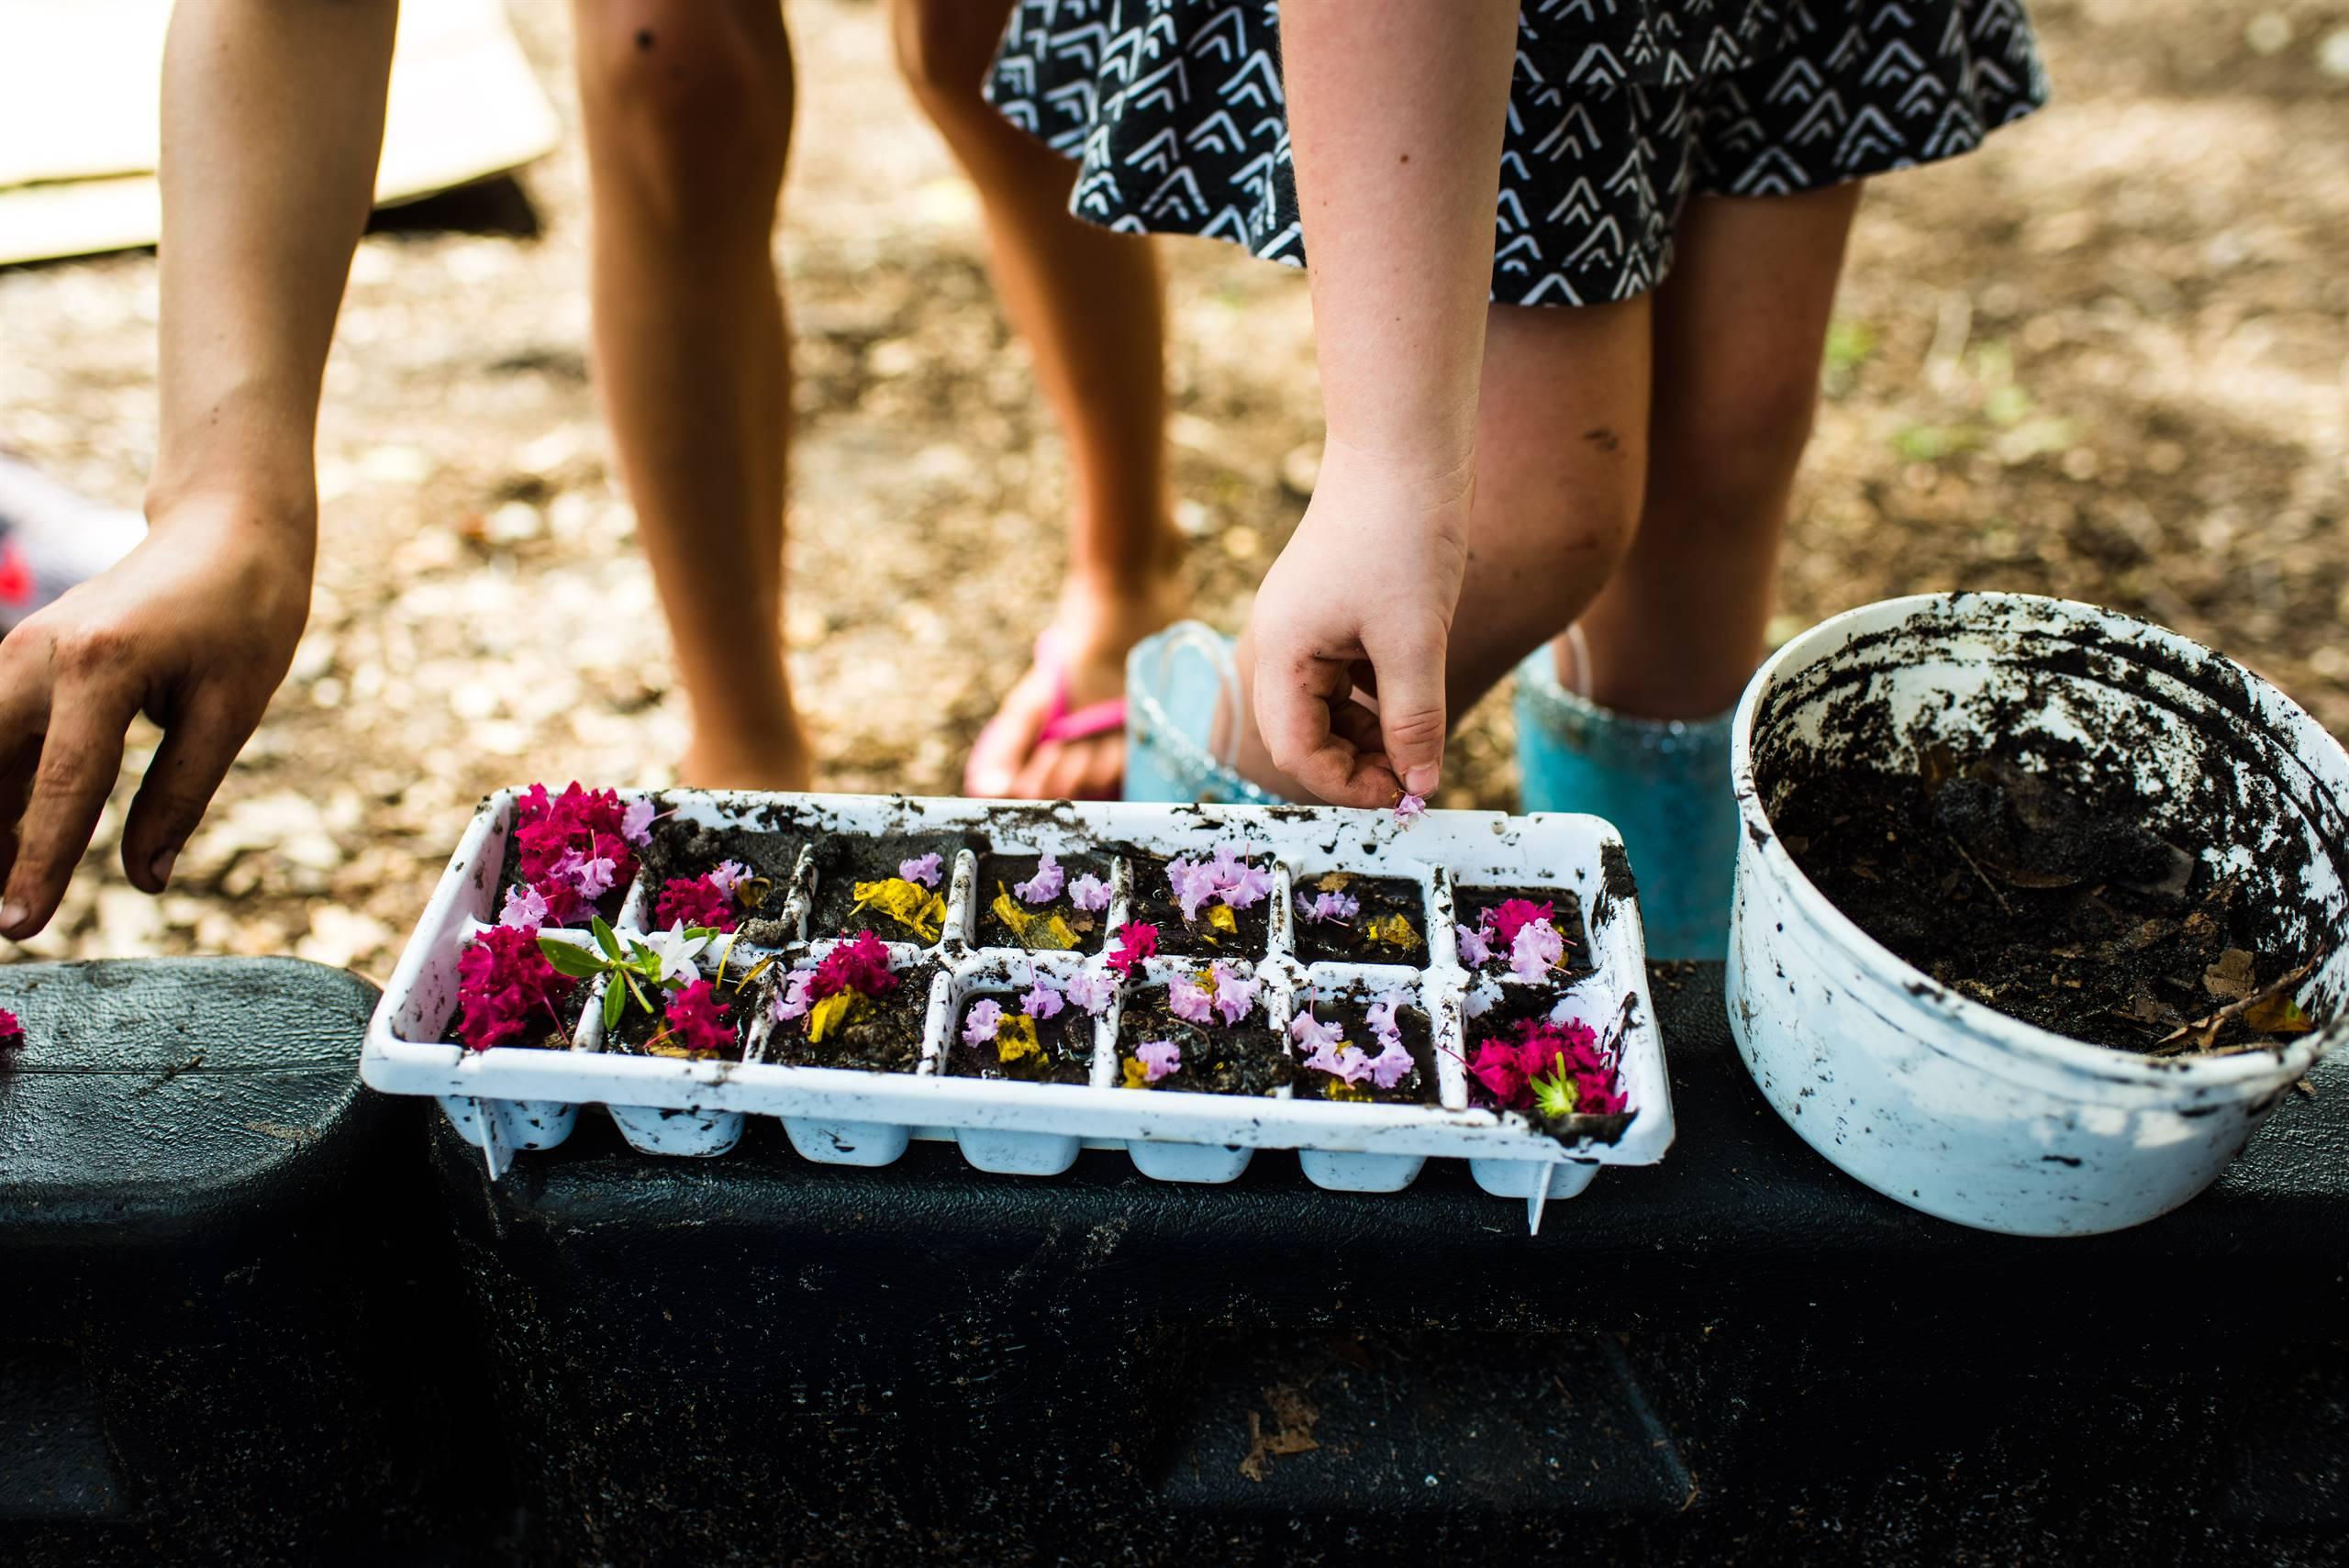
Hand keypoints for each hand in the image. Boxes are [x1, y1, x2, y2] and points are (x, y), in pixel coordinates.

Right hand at [0, 495, 312, 937]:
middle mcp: (41, 655)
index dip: (39, 864)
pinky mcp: (21, 659)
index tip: (19, 927)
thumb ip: (181, 798)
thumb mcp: (232, 710)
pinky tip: (9, 846)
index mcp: (102, 666)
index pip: (63, 786)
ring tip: (3, 895)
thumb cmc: (244, 616)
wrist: (226, 532)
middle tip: (1, 923)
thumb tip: (146, 880)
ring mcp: (21, 652)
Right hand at [1247, 441, 1471, 807]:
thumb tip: (1420, 783)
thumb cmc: (1401, 531)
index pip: (1297, 750)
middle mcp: (1283, 641)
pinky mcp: (1335, 607)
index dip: (1347, 784)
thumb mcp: (1415, 639)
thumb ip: (1414, 719)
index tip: (1403, 793)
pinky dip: (1378, 695)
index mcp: (1282, 652)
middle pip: (1305, 733)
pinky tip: (1415, 692)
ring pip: (1329, 706)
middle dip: (1356, 762)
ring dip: (1371, 731)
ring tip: (1421, 734)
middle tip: (1415, 772)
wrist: (1406, 443)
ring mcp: (1307, 624)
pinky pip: (1347, 674)